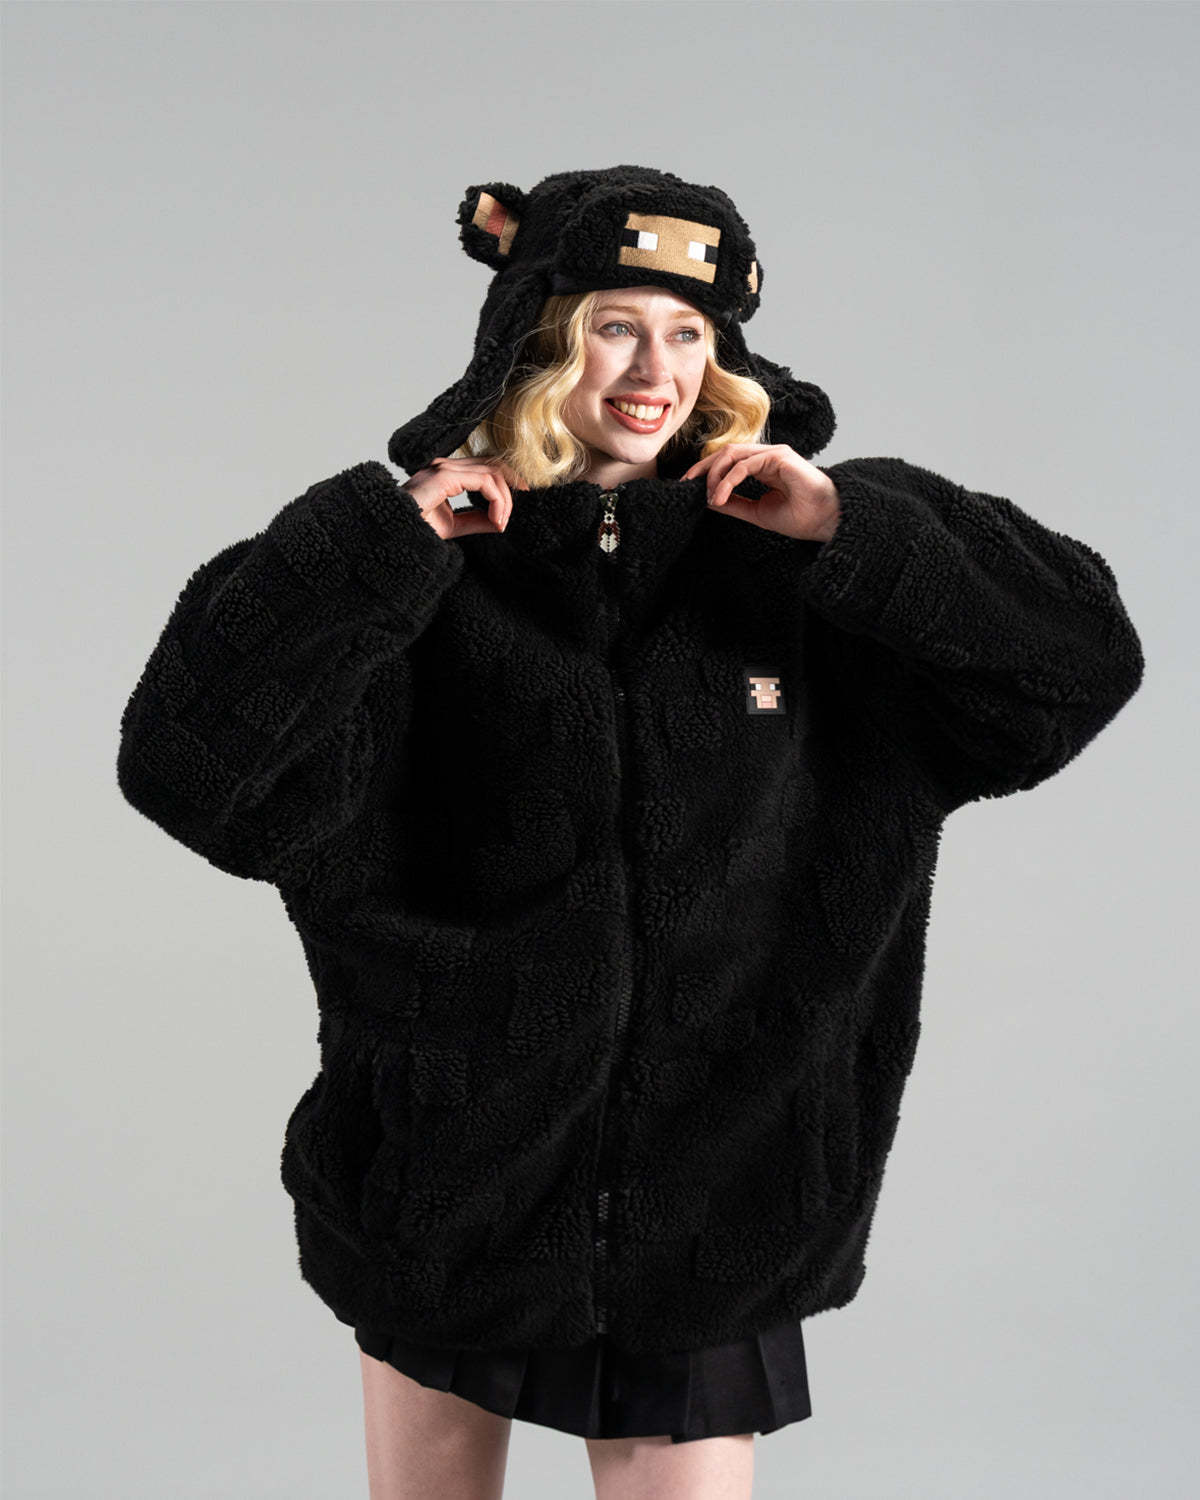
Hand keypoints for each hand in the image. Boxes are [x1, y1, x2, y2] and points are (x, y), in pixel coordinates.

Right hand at [400, 456, 528, 540]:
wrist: (392, 535)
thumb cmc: (412, 530)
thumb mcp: (453, 526)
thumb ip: (476, 520)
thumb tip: (500, 520)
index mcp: (446, 474)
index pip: (484, 468)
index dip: (504, 486)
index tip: (507, 513)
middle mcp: (445, 466)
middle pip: (492, 465)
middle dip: (510, 488)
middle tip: (511, 515)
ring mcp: (444, 468)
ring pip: (492, 472)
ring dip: (504, 499)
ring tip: (500, 523)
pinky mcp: (444, 476)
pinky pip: (484, 481)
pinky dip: (497, 500)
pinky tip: (496, 519)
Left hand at [681, 443, 839, 542]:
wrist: (825, 521)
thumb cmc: (800, 517)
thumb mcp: (756, 512)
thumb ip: (734, 503)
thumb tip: (708, 499)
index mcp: (762, 467)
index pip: (727, 461)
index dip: (706, 471)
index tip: (689, 487)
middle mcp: (767, 457)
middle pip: (725, 452)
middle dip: (703, 468)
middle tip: (688, 486)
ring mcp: (774, 454)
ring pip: (732, 454)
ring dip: (715, 475)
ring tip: (711, 497)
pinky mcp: (780, 457)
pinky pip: (745, 464)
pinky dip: (728, 480)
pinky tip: (721, 497)